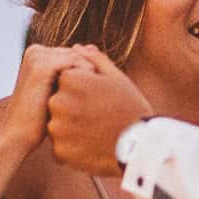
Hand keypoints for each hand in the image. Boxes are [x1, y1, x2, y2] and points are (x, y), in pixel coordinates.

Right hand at [0, 45, 92, 159]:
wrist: (17, 138)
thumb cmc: (40, 119)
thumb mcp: (58, 92)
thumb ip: (73, 73)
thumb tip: (94, 49)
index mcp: (37, 53)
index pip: (74, 54)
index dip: (88, 71)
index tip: (101, 90)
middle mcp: (35, 51)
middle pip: (77, 53)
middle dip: (90, 71)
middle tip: (101, 93)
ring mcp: (37, 57)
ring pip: (78, 57)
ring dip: (91, 74)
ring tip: (98, 96)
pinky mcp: (41, 67)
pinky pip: (75, 62)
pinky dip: (86, 75)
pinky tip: (91, 96)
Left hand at [47, 48, 152, 176]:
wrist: (141, 146)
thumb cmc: (131, 108)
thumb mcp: (116, 78)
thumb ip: (94, 60)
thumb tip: (78, 48)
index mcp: (71, 80)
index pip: (65, 80)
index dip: (83, 90)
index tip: (98, 100)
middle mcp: (59, 102)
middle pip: (57, 101)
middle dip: (73, 108)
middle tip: (97, 117)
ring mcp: (58, 128)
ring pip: (57, 124)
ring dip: (70, 128)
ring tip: (95, 132)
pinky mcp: (60, 151)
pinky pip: (59, 146)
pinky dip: (71, 147)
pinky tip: (91, 146)